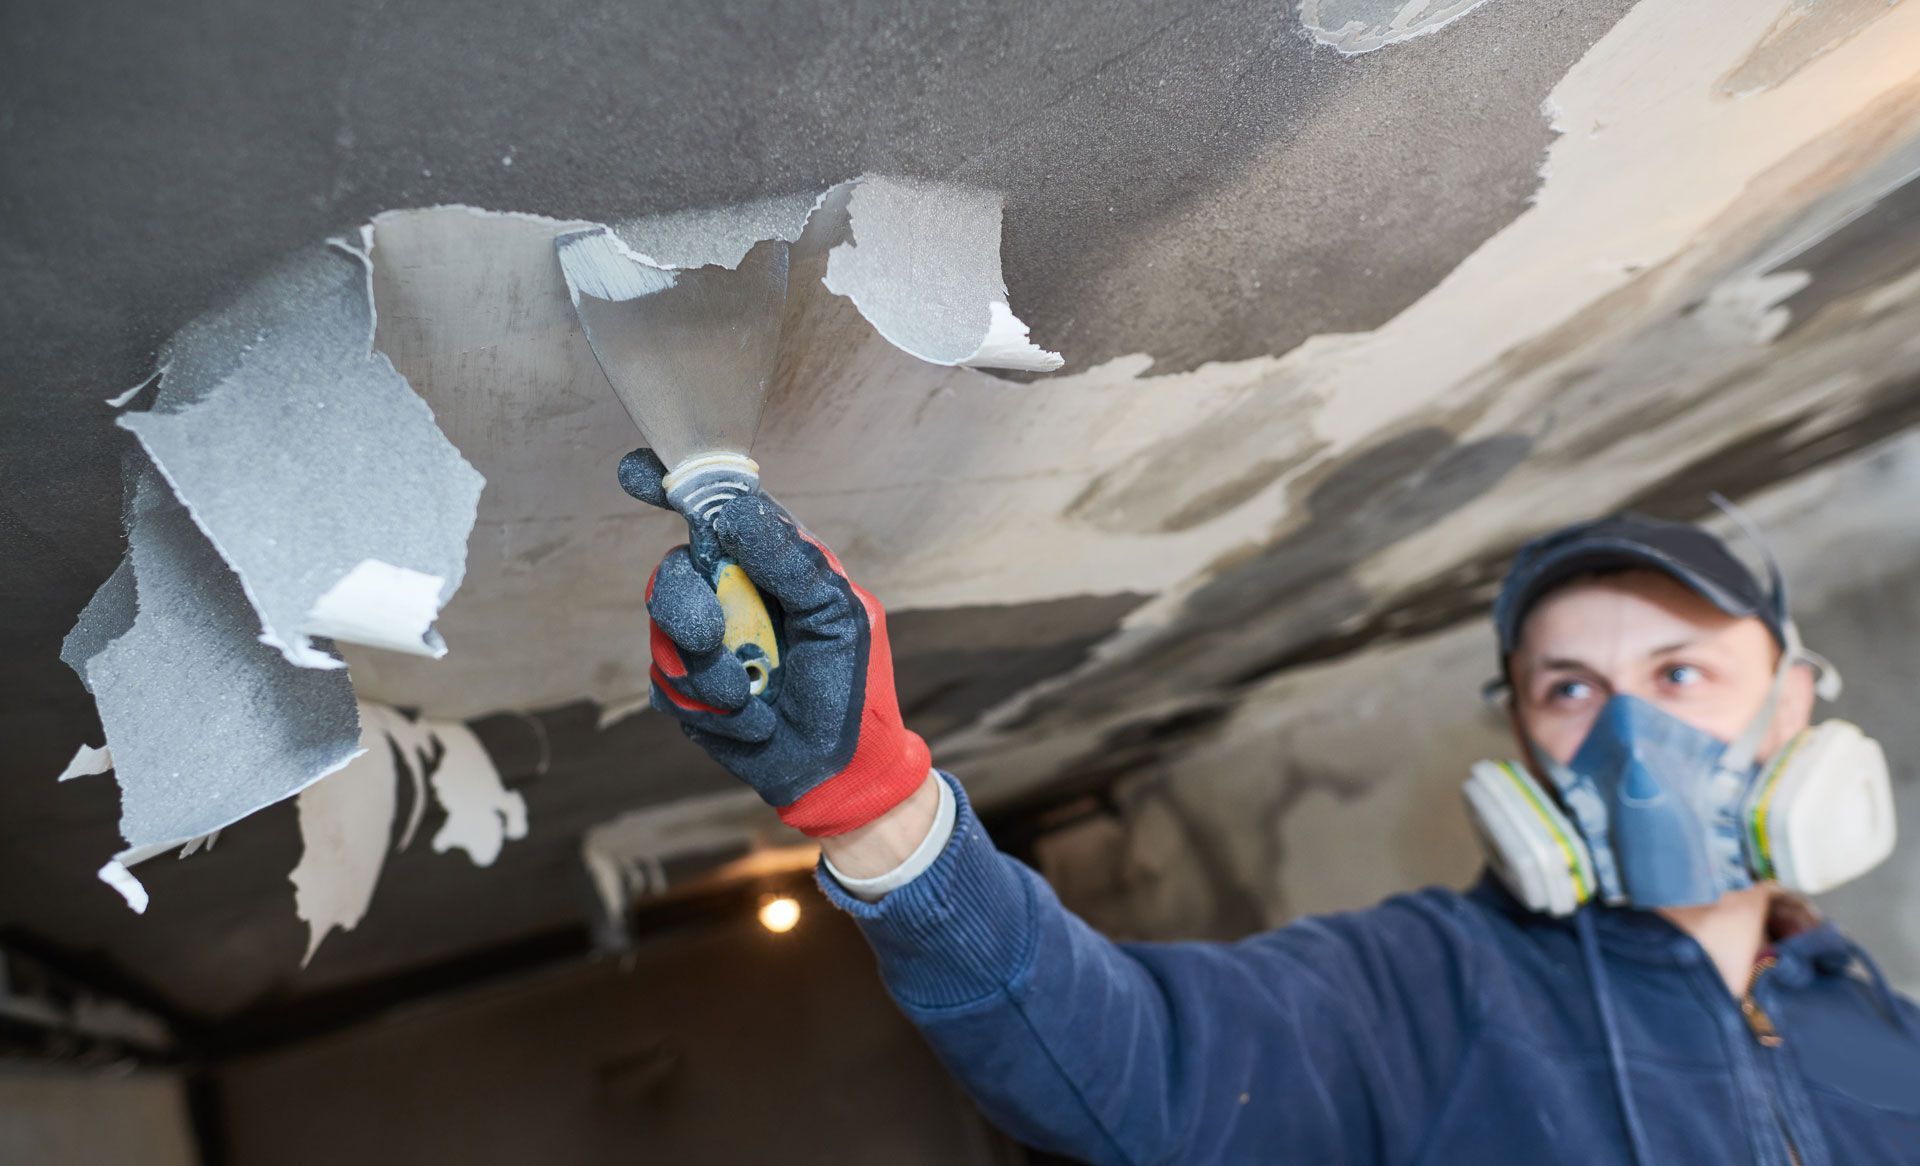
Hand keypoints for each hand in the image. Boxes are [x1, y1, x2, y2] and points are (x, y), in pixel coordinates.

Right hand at [623, 449, 932, 836]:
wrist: (840, 768)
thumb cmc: (851, 684)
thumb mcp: (837, 613)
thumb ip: (790, 560)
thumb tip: (732, 511)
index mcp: (770, 564)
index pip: (718, 512)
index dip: (674, 487)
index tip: (638, 473)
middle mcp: (731, 594)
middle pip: (674, 571)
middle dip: (685, 606)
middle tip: (711, 637)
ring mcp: (703, 641)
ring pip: (664, 631)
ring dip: (711, 672)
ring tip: (753, 694)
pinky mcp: (685, 689)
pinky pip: (667, 683)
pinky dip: (711, 706)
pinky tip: (750, 719)